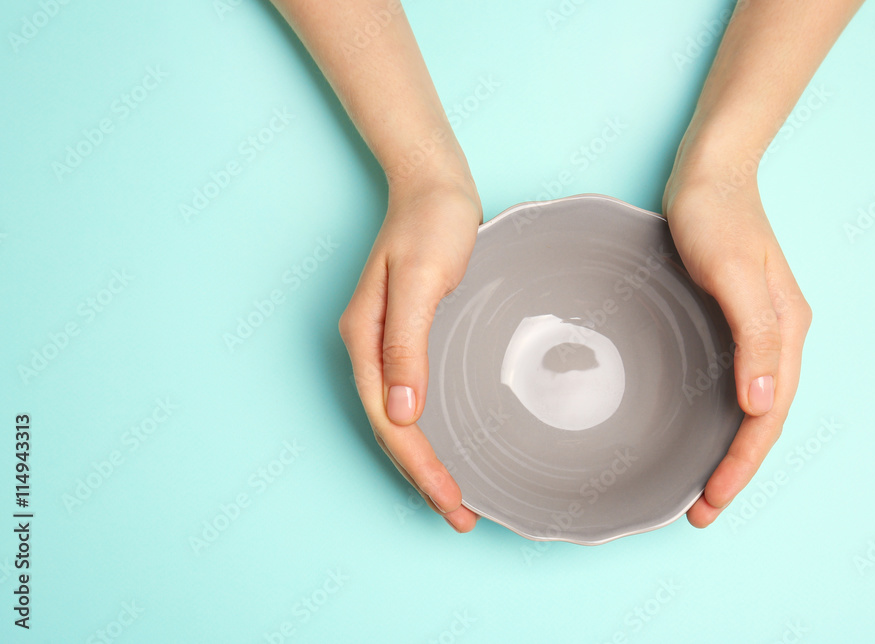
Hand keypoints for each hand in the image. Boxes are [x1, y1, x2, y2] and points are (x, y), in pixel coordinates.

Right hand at [339, 177, 482, 531]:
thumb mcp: (422, 281)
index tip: (454, 502)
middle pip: (392, 429)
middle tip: (462, 517)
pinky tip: (450, 443)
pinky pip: (414, 396)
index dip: (420, 467)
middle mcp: (370, 348)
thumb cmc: (432, 223)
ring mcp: (387, 344)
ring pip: (401, 418)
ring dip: (425, 461)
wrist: (435, 185)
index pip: (391, 422)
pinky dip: (430, 430)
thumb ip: (407, 344)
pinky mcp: (408, 337)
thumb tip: (402, 412)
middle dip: (423, 478)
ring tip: (456, 499)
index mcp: (367, 340)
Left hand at [663, 166, 811, 528]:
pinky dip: (724, 416)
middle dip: (736, 469)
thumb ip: (751, 335)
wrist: (709, 171)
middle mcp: (778, 336)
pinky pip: (736, 382)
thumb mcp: (729, 272)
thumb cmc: (713, 215)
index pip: (767, 416)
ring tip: (702, 486)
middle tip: (701, 511)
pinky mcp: (736, 320)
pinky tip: (703, 428)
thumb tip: (762, 403)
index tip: (710, 500)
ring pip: (752, 405)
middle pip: (763, 419)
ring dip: (731, 448)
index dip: (741, 463)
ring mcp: (759, 329)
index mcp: (784, 331)